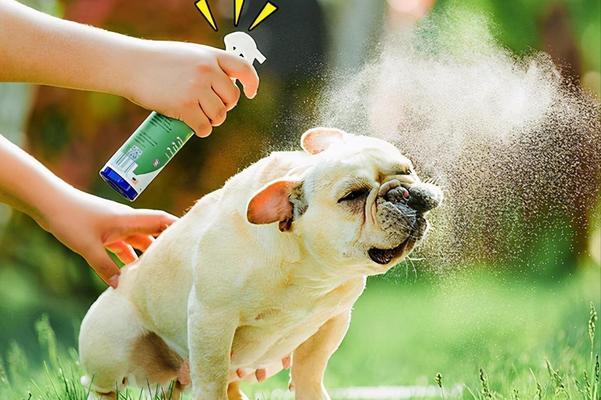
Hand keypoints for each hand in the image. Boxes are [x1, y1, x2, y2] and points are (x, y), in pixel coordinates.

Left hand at [43, 188, 176, 287]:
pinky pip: (122, 245)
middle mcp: (125, 221)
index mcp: (128, 220)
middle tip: (179, 262)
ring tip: (156, 272)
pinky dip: (126, 257)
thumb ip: (105, 267)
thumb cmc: (69, 219)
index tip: (194, 236)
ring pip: (137, 241)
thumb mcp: (87, 247)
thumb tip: (120, 286)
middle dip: (166, 246)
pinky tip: (127, 272)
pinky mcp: (103, 231)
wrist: (47, 202)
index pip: (161, 221)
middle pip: (153, 233)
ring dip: (145, 255)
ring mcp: (114, 226)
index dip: (178, 228)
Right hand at [126, 40, 259, 136]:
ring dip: (212, 121)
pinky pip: (204, 126)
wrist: (130, 65)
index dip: (252, 83)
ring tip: (200, 117)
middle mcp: (207, 71)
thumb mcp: (188, 54)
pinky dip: (202, 130)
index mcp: (210, 56)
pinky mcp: (184, 106)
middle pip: (231, 98)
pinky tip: (195, 127)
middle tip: (209, 108)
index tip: (250, 93)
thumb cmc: (157, 61)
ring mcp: (196, 89)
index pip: (243, 68)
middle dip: (224, 107)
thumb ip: (207, 66)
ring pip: (219, 115)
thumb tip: (225, 86)